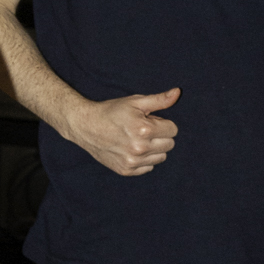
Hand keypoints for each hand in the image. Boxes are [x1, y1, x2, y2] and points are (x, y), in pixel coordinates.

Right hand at [63, 87, 179, 176]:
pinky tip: (131, 149)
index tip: (150, 120)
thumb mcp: (135, 101)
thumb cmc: (111, 111)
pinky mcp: (126, 171)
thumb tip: (178, 92)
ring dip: (154, 148)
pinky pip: (149, 167)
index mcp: (144, 130)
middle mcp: (139, 148)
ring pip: (161, 157)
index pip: (173, 130)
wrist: (86, 126)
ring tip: (137, 139)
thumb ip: (159, 100)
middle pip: (169, 144)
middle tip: (143, 129)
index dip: (163, 123)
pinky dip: (144, 160)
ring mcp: (132, 162)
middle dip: (160, 135)